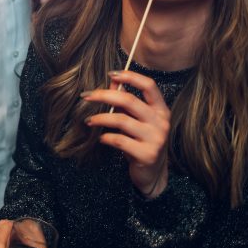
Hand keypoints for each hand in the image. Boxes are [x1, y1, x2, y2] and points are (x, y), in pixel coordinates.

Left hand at [82, 70, 169, 197]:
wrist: (153, 174)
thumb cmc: (142, 142)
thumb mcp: (138, 120)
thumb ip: (127, 101)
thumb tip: (112, 81)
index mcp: (161, 110)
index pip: (149, 86)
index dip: (130, 76)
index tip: (110, 73)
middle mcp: (161, 122)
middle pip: (129, 100)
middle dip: (103, 95)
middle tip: (86, 96)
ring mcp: (156, 139)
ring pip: (121, 120)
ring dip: (100, 118)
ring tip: (89, 120)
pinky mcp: (146, 154)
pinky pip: (119, 140)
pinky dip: (106, 137)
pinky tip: (101, 138)